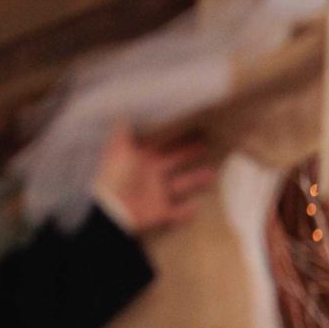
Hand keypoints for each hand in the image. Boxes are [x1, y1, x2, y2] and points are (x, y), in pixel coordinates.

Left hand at [92, 124, 215, 233]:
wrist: (115, 209)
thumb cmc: (117, 177)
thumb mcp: (119, 151)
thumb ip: (123, 133)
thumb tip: (123, 114)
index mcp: (143, 159)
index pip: (162, 144)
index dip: (175, 137)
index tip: (191, 128)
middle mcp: (152, 174)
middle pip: (175, 161)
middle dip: (189, 153)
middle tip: (206, 144)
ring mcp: (158, 194)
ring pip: (182, 185)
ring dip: (197, 179)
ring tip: (213, 173)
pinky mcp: (161, 213)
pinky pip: (178, 212)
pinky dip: (188, 211)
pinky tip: (199, 206)